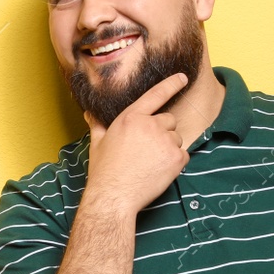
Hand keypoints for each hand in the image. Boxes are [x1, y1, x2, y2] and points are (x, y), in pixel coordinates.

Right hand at [81, 72, 191, 215]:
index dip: (171, 84)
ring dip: (169, 148)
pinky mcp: (176, 158)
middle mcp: (149, 125)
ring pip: (176, 138)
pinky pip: (184, 154)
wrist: (114, 196)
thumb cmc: (104, 171)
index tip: (182, 77)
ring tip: (151, 163)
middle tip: (148, 150)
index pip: (155, 95)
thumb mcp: (97, 143)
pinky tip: (160, 171)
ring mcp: (165, 141)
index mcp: (130, 118)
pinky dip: (176, 162)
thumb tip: (89, 113)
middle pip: (169, 120)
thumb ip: (97, 125)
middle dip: (162, 132)